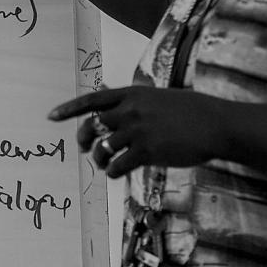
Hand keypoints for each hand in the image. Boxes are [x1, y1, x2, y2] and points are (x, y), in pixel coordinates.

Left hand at [48, 86, 228, 177]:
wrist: (216, 124)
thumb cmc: (191, 110)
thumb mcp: (159, 97)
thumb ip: (135, 100)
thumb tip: (113, 96)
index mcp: (133, 94)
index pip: (93, 99)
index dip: (69, 109)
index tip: (51, 116)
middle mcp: (131, 110)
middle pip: (92, 125)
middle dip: (83, 139)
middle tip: (85, 149)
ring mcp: (138, 130)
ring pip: (102, 148)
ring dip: (99, 159)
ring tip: (105, 164)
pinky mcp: (147, 151)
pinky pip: (117, 165)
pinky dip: (112, 171)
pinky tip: (118, 172)